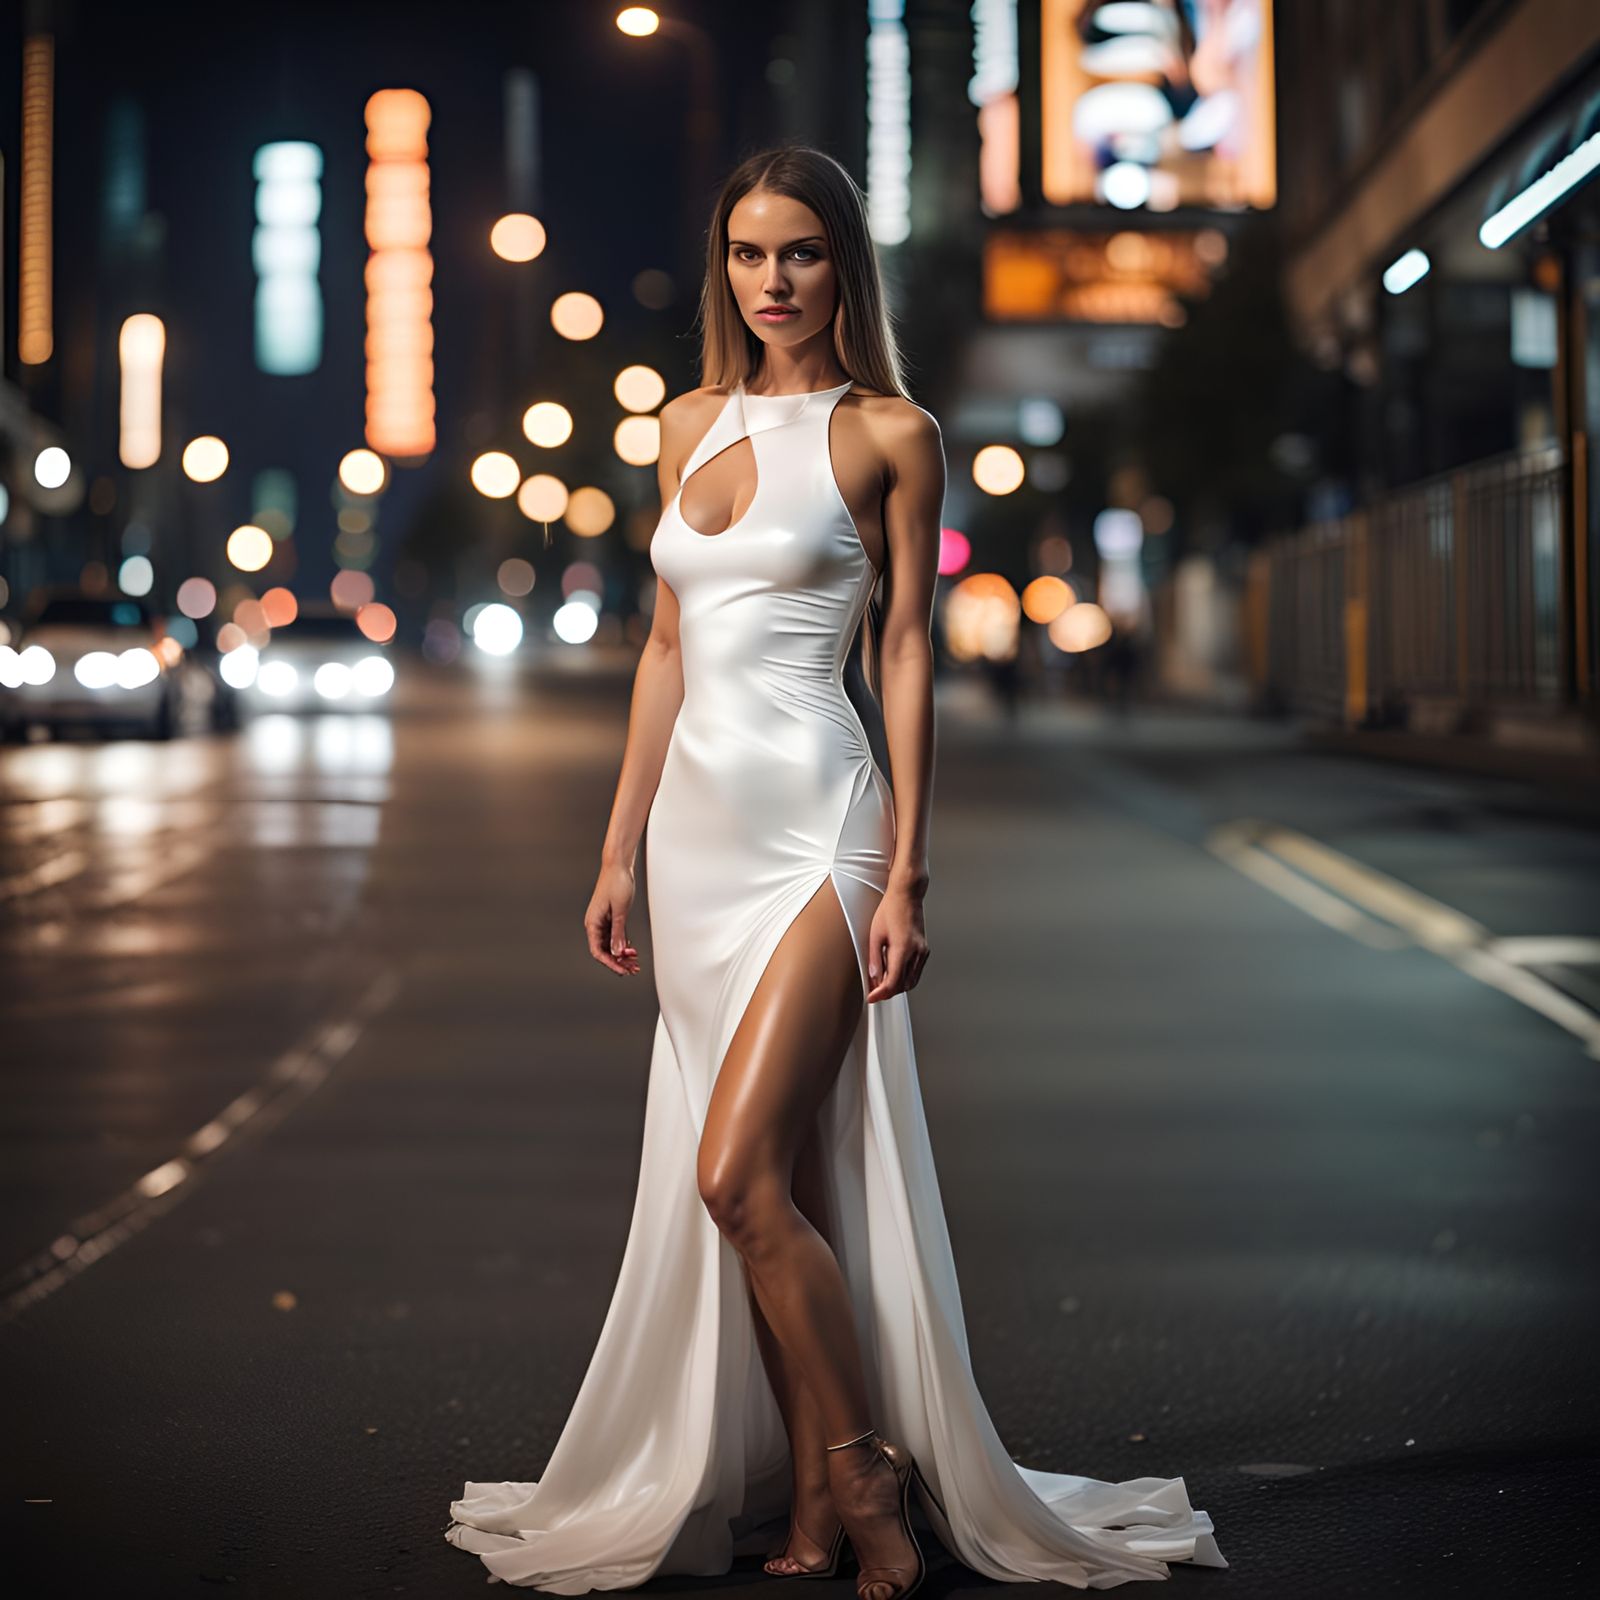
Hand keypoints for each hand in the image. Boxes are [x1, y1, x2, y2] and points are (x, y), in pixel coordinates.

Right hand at [584, 861, 640, 975]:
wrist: (618, 865)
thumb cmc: (617, 883)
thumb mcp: (620, 911)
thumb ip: (618, 932)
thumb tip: (618, 952)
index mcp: (593, 923)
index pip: (598, 951)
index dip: (610, 963)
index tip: (622, 971)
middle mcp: (595, 924)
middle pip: (604, 950)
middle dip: (618, 961)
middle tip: (633, 969)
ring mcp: (602, 921)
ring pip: (610, 944)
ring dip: (621, 954)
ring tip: (634, 962)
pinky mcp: (610, 917)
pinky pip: (614, 935)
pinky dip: (623, 944)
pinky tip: (631, 950)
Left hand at [865, 885, 927, 1003]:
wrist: (907, 895)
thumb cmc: (891, 910)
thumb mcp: (875, 934)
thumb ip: (874, 959)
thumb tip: (874, 978)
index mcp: (903, 948)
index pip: (892, 982)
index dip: (880, 993)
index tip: (872, 997)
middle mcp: (917, 952)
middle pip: (903, 985)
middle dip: (888, 992)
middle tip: (874, 991)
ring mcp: (923, 951)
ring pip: (911, 981)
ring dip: (897, 986)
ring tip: (882, 982)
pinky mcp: (925, 950)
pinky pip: (916, 972)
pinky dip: (905, 977)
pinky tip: (894, 972)